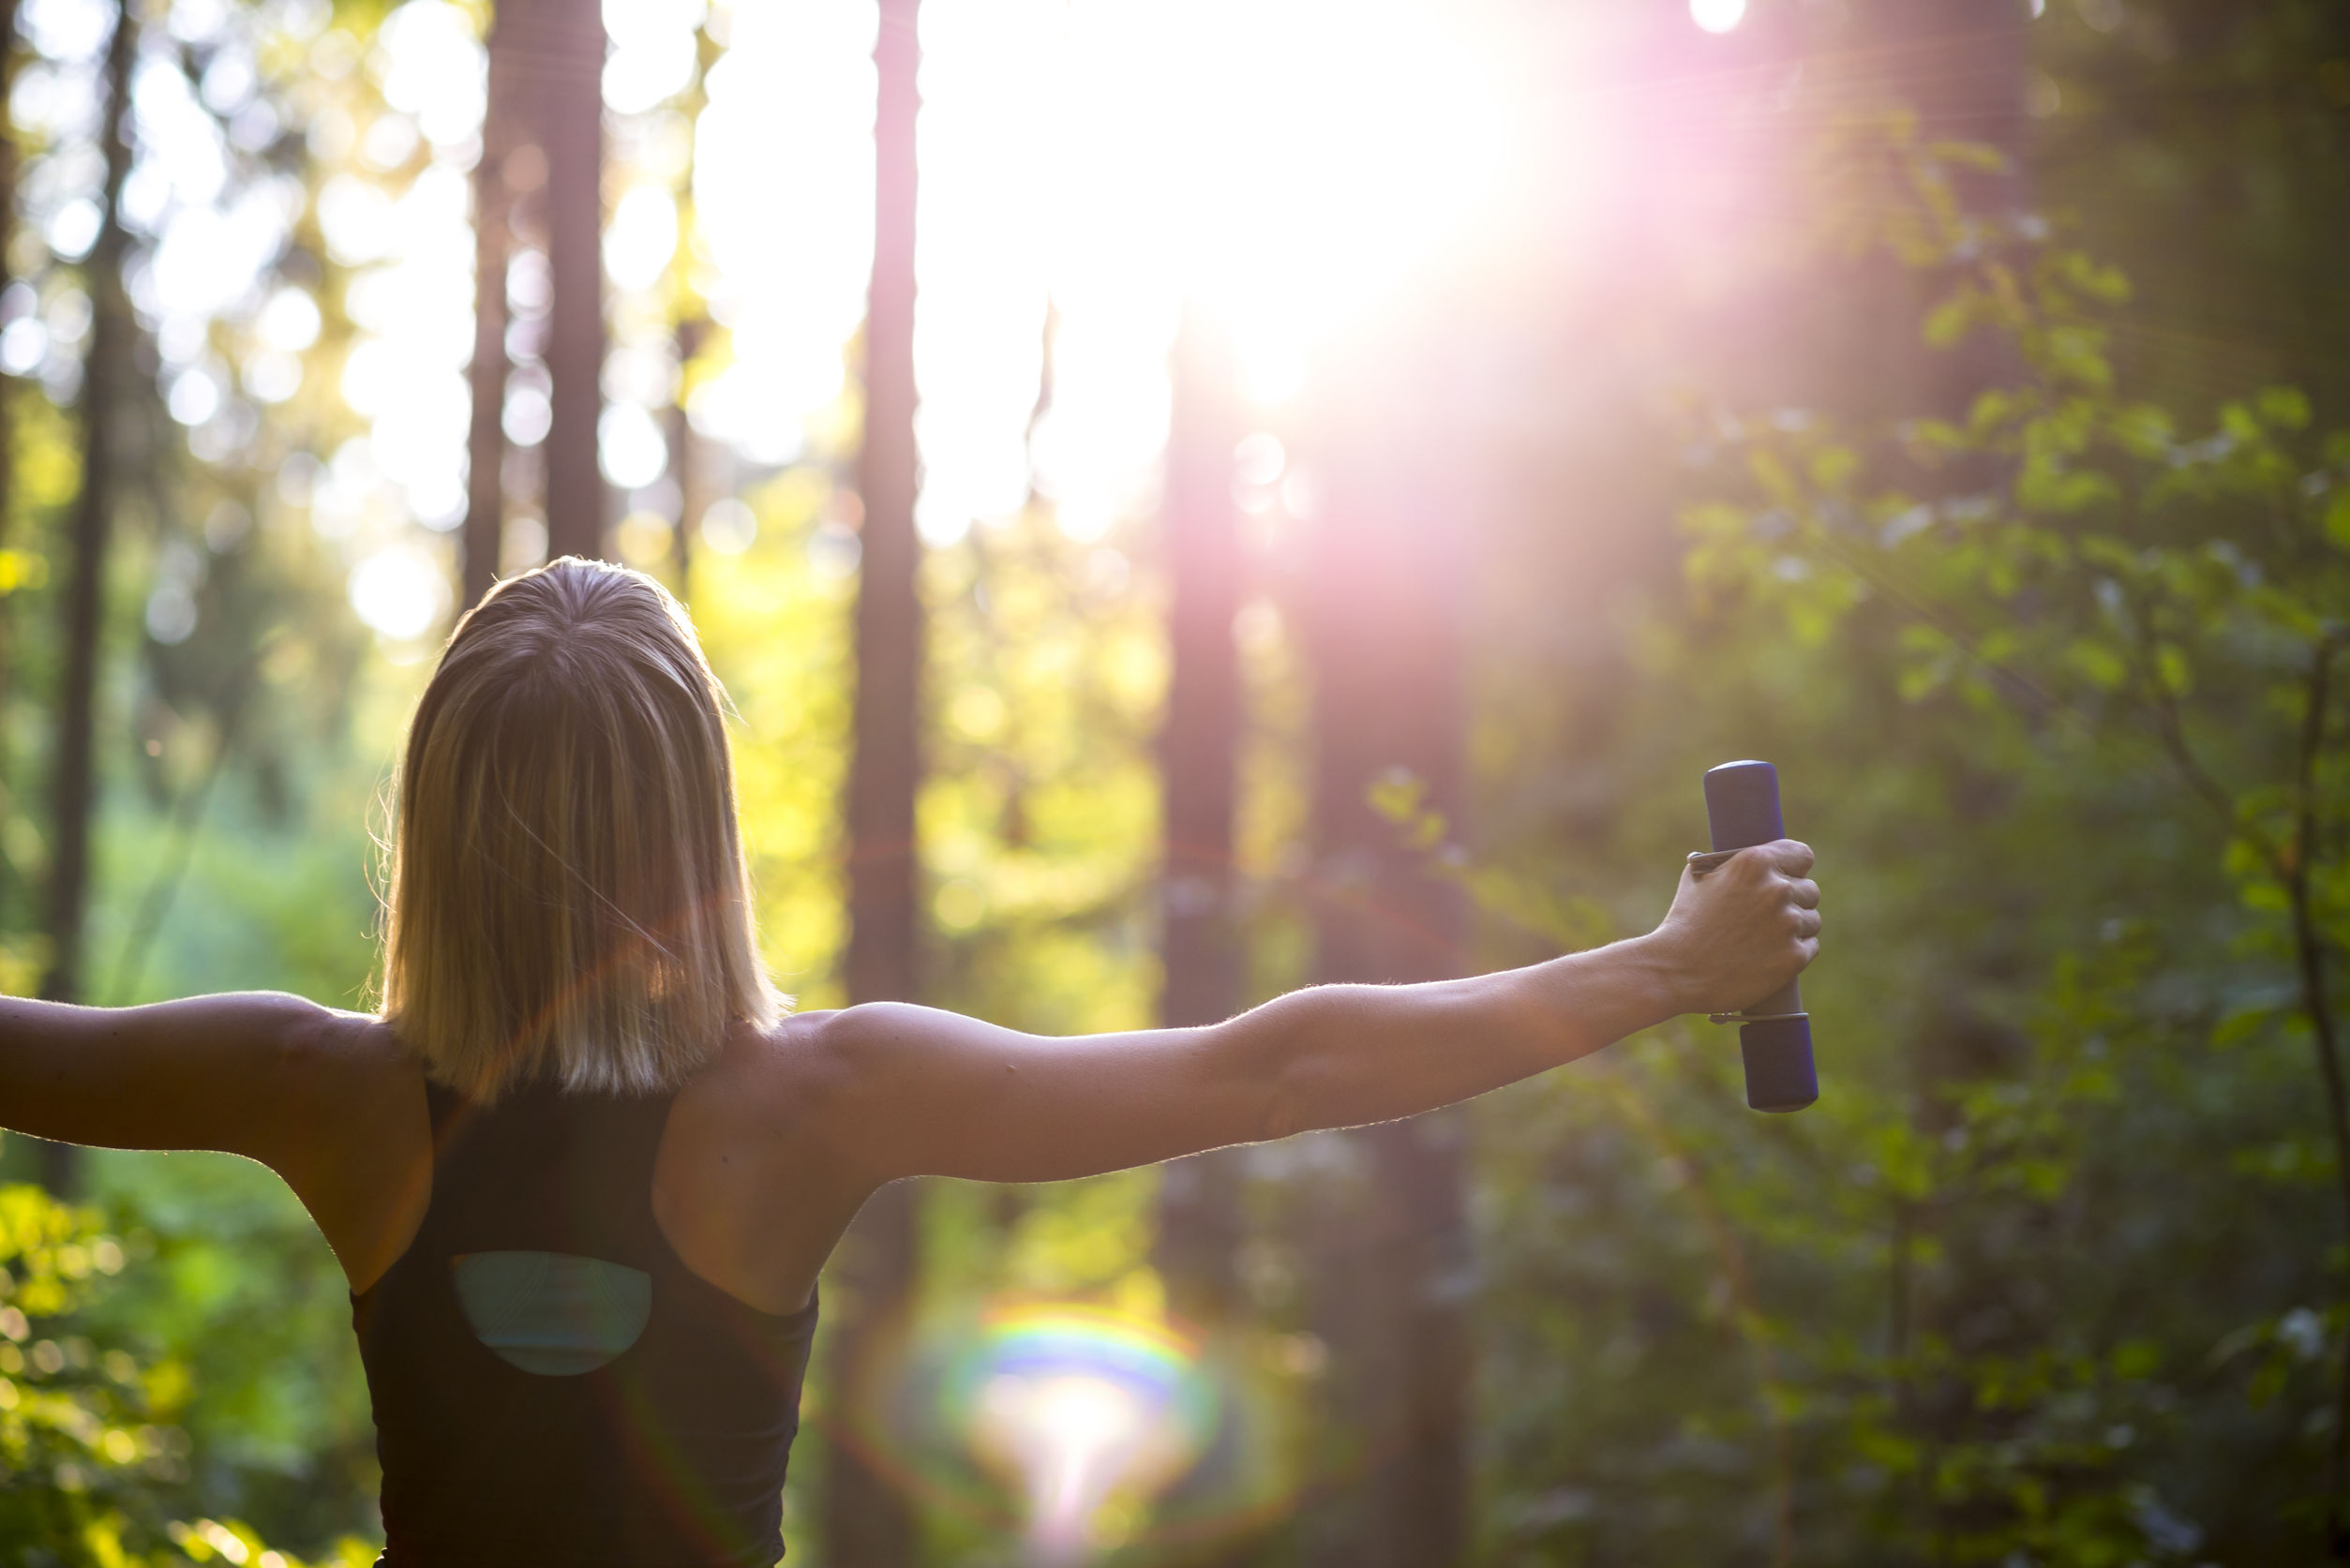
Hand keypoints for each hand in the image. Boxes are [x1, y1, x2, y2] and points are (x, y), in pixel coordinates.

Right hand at [1647, 839, 1819, 1015]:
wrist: (1675, 971)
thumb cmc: (1683, 924)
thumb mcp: (1699, 879)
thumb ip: (1730, 865)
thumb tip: (1746, 862)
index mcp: (1755, 863)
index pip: (1802, 855)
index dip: (1794, 867)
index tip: (1789, 877)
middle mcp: (1777, 889)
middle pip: (1810, 890)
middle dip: (1792, 902)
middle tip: (1768, 917)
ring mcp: (1788, 924)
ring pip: (1811, 920)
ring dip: (1794, 929)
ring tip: (1764, 940)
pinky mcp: (1794, 956)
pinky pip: (1809, 947)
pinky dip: (1793, 952)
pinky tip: (1768, 956)